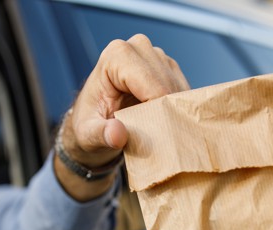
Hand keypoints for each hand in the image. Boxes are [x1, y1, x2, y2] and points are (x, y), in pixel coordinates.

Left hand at [54, 34, 188, 200]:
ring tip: (161, 134)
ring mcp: (157, 55)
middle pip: (169, 86)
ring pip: (180, 89)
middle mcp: (139, 47)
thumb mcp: (87, 135)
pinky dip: (179, 110)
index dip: (159, 114)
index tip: (155, 138)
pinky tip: (167, 125)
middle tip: (160, 140)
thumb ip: (100, 134)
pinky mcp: (169, 67)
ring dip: (175, 113)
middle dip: (168, 114)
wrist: (96, 121)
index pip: (153, 86)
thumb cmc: (89, 125)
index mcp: (117, 55)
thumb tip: (117, 135)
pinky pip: (185, 91)